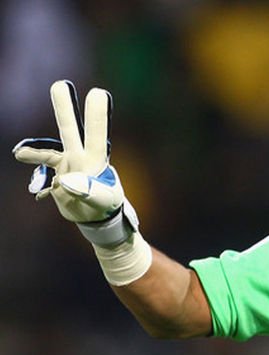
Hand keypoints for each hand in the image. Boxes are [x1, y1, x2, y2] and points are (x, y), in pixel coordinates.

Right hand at [13, 80, 123, 222]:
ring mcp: (69, 162)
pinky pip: (43, 164)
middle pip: (71, 128)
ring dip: (36, 149)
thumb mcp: (103, 199)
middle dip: (64, 107)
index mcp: (97, 158)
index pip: (97, 133)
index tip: (98, 92)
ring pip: (50, 150)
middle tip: (60, 83)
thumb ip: (88, 191)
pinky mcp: (58, 172)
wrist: (95, 213)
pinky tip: (20, 155)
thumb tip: (65, 180)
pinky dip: (33, 161)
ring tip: (20, 153)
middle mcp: (81, 155)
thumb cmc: (105, 203)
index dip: (97, 114)